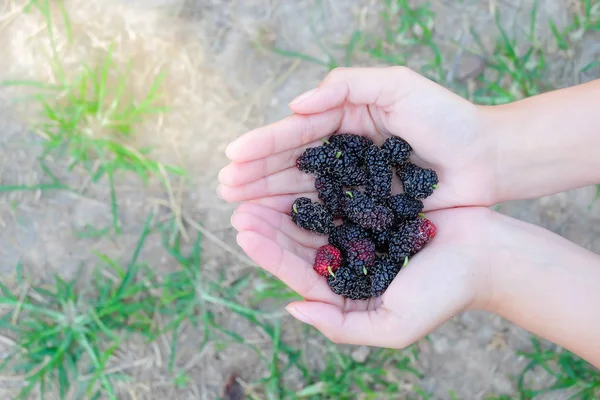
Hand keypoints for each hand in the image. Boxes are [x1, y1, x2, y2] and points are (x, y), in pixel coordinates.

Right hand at [218, 66, 496, 210]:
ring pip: (303, 193)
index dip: (263, 145)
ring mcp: (353, 186)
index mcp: (344, 121)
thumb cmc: (445, 118)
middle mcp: (342, 155)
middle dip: (256, 175)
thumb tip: (295, 105)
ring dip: (269, 200)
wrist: (487, 158)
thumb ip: (346, 86)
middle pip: (291, 165)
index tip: (232, 156)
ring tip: (237, 209)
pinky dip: (301, 224)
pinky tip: (276, 229)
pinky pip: (328, 217)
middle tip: (224, 188)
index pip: (296, 133)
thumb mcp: (397, 85)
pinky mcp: (367, 214)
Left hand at [230, 203, 493, 346]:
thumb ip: (341, 326)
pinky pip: (337, 191)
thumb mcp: (392, 326)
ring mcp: (359, 229)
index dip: (268, 251)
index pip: (297, 271)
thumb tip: (292, 309)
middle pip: (297, 241)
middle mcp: (347, 258)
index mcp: (345, 289)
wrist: (486, 256)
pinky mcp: (373, 203)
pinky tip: (297, 166)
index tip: (243, 229)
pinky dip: (315, 180)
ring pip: (311, 214)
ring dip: (282, 199)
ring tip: (255, 182)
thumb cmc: (442, 293)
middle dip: (266, 222)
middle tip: (236, 201)